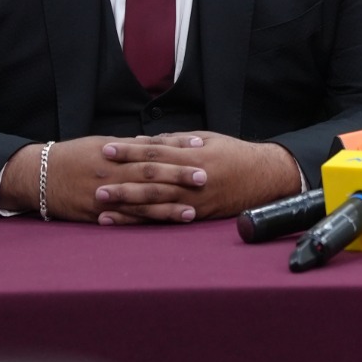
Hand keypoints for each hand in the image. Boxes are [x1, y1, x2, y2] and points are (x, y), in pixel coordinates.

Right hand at [1, 135, 200, 222]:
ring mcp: (105, 197)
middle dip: (178, 177)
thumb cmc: (73, 156)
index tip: (199, 148)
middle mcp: (112, 174)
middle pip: (151, 175)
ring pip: (141, 203)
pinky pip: (124, 221)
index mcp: (115, 153)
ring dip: (167, 208)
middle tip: (205, 178)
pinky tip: (160, 227)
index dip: (176, 149)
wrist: (39, 176)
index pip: (152, 149)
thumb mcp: (101, 143)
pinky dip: (144, 223)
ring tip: (192, 212)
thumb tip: (156, 143)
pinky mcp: (98, 215)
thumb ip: (130, 146)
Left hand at [94, 131, 302, 224]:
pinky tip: (125, 222)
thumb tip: (142, 142)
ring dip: (128, 206)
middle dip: (124, 182)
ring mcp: (195, 201)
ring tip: (103, 207)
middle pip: (153, 181)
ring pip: (156, 204)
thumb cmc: (233, 154)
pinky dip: (144, 221)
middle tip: (98, 184)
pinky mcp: (197, 216)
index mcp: (193, 156)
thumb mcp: (206, 139)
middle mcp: (193, 180)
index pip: (156, 153)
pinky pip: (166, 220)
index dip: (131, 152)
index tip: (108, 150)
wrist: (263, 177)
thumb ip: (174, 141)